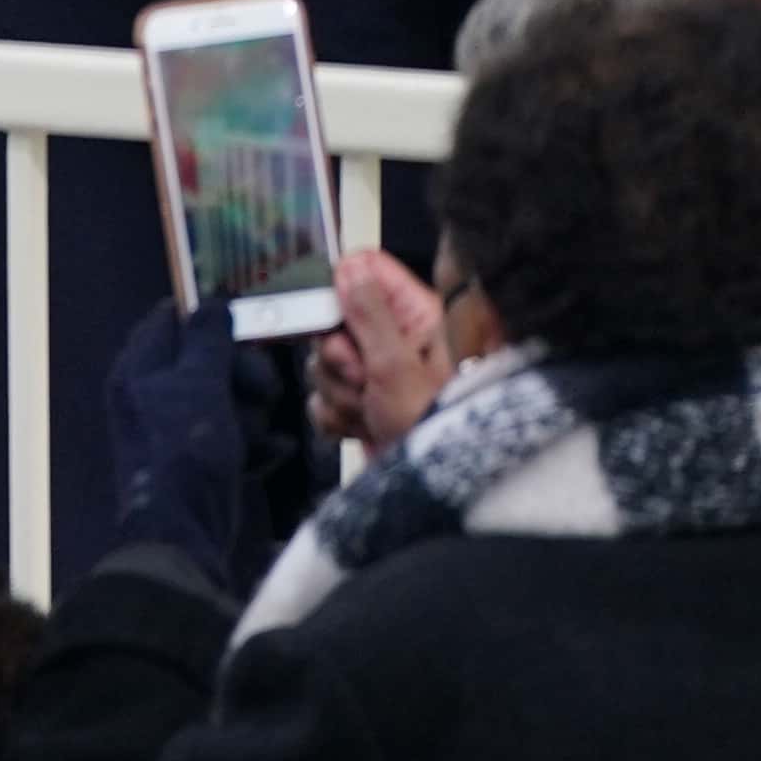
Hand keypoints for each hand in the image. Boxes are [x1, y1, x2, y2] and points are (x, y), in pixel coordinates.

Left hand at [102, 302, 331, 591]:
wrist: (184, 536)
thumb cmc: (185, 450)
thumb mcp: (198, 385)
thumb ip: (206, 340)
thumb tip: (209, 301)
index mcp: (139, 369)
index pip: (171, 320)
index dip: (211, 321)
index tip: (250, 329)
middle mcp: (151, 395)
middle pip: (206, 361)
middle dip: (242, 374)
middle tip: (264, 390)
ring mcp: (173, 432)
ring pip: (223, 400)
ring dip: (249, 413)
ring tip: (258, 433)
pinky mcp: (195, 463)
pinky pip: (229, 438)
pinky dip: (250, 444)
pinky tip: (273, 452)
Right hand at [306, 249, 446, 456]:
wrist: (437, 491)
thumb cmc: (436, 426)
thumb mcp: (398, 364)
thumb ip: (369, 314)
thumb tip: (348, 270)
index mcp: (416, 316)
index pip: (367, 271)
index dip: (342, 290)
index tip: (338, 320)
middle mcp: (397, 340)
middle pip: (334, 321)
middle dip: (337, 357)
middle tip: (364, 376)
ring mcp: (378, 374)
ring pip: (324, 364)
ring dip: (339, 392)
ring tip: (373, 411)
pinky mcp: (362, 405)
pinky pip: (324, 399)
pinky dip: (337, 416)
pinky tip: (363, 427)